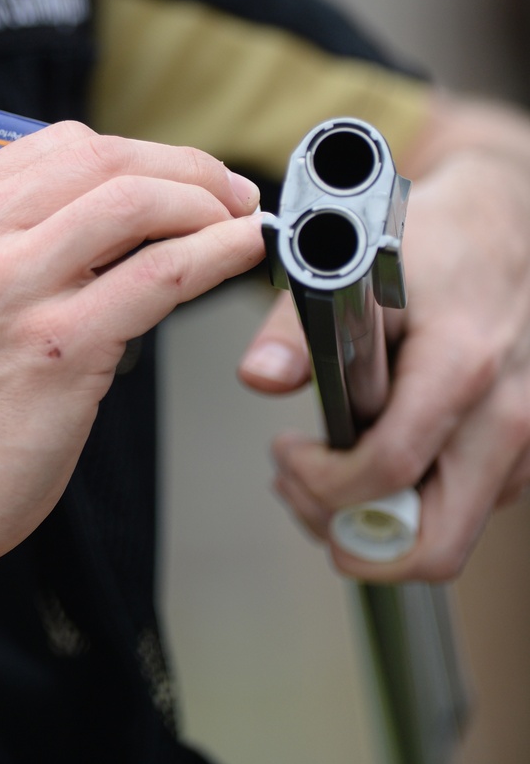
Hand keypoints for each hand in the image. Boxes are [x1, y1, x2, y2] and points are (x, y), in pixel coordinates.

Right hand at [0, 121, 263, 575]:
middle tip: (230, 194)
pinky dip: (216, 253)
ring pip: (136, 202)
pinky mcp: (58, 347)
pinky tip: (239, 252)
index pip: (69, 145)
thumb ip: (16, 237)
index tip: (188, 176)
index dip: (147, 154)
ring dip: (208, 204)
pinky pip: (159, 275)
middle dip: (190, 170)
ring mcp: (13, 288)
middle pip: (109, 161)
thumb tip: (124, 211)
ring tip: (238, 224)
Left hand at [239, 117, 529, 582]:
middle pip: (435, 542)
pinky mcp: (527, 450)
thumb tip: (260, 374)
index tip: (285, 452)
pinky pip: (469, 511)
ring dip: (379, 524)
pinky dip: (413, 504)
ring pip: (451, 538)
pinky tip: (372, 458)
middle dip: (352, 535)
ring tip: (323, 473)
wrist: (502, 220)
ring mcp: (527, 440)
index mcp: (462, 367)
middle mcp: (508, 415)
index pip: (391, 469)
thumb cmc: (434, 239)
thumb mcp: (356, 263)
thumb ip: (301, 326)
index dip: (323, 483)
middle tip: (302, 491)